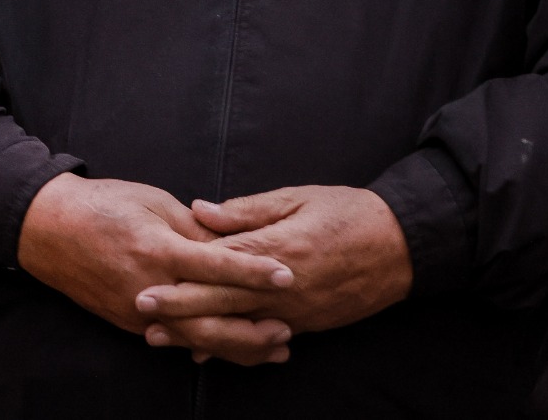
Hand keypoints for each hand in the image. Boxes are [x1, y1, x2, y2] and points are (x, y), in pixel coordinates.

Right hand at [18, 174, 296, 366]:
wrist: (47, 228)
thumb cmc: (104, 206)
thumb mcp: (152, 202)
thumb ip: (194, 228)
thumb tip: (234, 245)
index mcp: (156, 247)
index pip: (215, 265)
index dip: (254, 271)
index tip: (288, 274)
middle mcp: (148, 285)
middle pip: (209, 319)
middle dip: (252, 329)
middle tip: (287, 329)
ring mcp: (137, 310)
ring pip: (196, 339)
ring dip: (238, 345)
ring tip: (274, 347)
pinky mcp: (129, 322)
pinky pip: (175, 339)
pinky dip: (208, 345)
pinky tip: (234, 346)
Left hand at [135, 186, 410, 347]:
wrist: (403, 246)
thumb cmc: (346, 213)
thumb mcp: (295, 198)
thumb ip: (245, 210)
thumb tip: (199, 211)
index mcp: (276, 250)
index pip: (218, 267)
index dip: (181, 277)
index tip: (146, 282)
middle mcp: (283, 287)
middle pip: (222, 303)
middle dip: (180, 312)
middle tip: (143, 316)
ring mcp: (296, 309)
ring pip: (240, 328)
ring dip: (201, 333)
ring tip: (164, 337)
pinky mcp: (309, 322)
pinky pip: (265, 338)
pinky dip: (235, 344)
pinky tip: (210, 349)